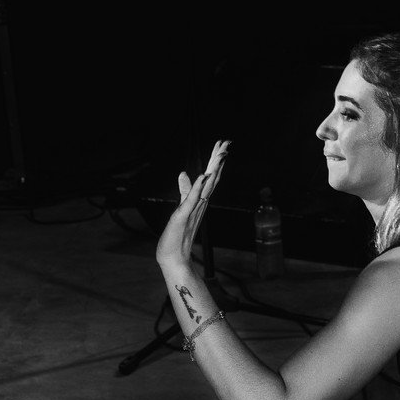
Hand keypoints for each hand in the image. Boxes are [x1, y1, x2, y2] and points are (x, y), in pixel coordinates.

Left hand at [155, 140, 230, 271]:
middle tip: (226, 142)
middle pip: (212, 178)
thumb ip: (185, 190)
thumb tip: (185, 173)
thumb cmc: (176, 234)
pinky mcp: (183, 215)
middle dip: (218, 160)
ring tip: (221, 154)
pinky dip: (197, 187)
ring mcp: (194, 210)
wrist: (173, 256)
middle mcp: (201, 204)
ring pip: (207, 186)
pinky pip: (192, 199)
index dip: (216, 161)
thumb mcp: (181, 206)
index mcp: (200, 201)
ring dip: (213, 170)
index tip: (222, 145)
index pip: (210, 177)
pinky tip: (202, 176)